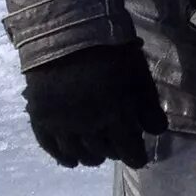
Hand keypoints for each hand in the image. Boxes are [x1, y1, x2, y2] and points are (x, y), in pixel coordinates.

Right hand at [22, 40, 167, 168]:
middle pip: (103, 153)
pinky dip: (61, 156)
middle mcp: (88, 126)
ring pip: (77, 153)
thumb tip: (155, 133)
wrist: (67, 34)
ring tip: (96, 155)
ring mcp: (61, 123)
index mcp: (116, 116)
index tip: (139, 158)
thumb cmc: (112, 54)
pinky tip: (70, 160)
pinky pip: (49, 146)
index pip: (129, 151)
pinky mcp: (40, 118)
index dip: (136, 158)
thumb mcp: (140, 79)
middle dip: (114, 153)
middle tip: (118, 148)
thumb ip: (149, 109)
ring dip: (90, 157)